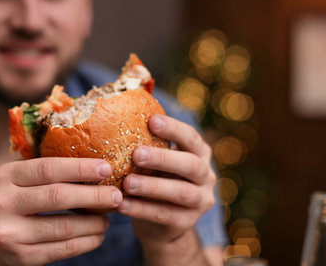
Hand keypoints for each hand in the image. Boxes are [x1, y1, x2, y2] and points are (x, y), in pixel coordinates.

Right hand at [0, 158, 122, 265]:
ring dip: (93, 222)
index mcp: (4, 177)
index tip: (106, 167)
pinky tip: (97, 235)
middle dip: (93, 195)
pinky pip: (61, 250)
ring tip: (109, 217)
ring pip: (63, 227)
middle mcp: (3, 203)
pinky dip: (85, 242)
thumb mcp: (11, 180)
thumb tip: (91, 160)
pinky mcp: (20, 258)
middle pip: (58, 196)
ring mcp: (10, 233)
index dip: (80, 168)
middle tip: (116, 194)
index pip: (47, 168)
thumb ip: (40, 171)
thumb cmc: (4, 203)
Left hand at [118, 114, 216, 243]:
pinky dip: (142, 209)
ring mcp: (200, 201)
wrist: (161, 222)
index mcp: (199, 153)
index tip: (151, 121)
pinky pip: (165, 215)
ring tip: (127, 183)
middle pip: (191, 165)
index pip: (191, 137)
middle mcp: (206, 175)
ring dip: (152, 186)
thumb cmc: (154, 177)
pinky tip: (122, 204)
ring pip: (180, 192)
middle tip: (136, 154)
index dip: (173, 128)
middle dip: (163, 158)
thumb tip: (120, 104)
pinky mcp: (187, 222)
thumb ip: (146, 139)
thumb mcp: (155, 158)